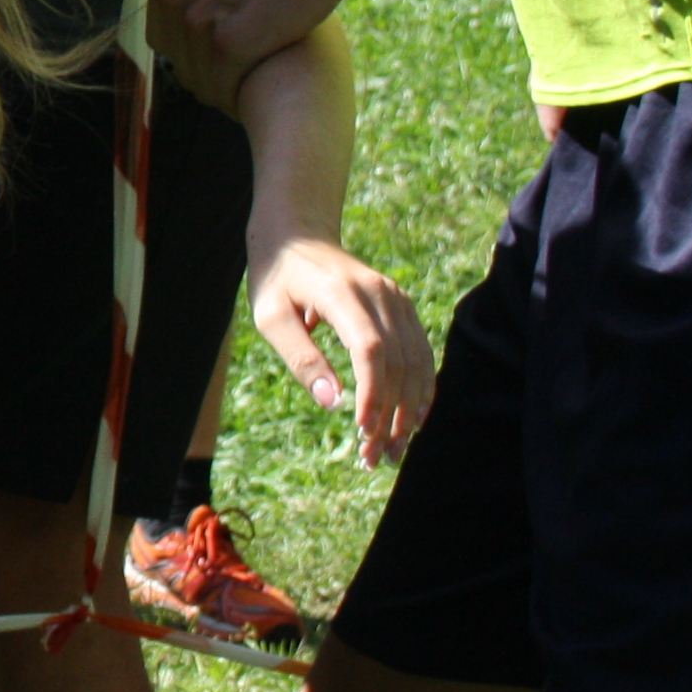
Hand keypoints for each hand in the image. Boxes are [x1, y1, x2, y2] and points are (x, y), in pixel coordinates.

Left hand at [246, 233, 432, 467]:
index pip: (371, 350)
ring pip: (416, 361)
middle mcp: (379, 293)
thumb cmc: (277, 279)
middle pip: (398, 362)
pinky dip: (420, 388)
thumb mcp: (271, 317)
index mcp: (342, 293)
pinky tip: (413, 420)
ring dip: (410, 409)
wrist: (297, 234)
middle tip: (377, 457)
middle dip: (391, 414)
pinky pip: (421, 352)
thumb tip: (331, 403)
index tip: (362, 432)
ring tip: (394, 449)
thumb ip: (300, 357)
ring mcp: (395, 298)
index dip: (372, 393)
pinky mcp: (402, 306)